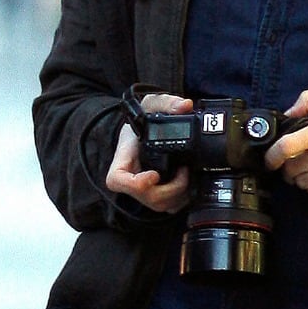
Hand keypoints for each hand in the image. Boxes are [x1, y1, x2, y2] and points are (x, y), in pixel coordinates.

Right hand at [105, 92, 191, 213]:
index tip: (153, 175)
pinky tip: (190, 182)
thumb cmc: (143, 120)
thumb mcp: (151, 104)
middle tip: (184, 170)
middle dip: (171, 188)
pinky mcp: (157, 197)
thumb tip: (185, 106)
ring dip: (179, 193)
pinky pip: (170, 206)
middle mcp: (131, 180)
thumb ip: (167, 102)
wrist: (145, 131)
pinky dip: (183, 197)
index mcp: (122, 160)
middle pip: (146, 197)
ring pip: (160, 206)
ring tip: (187, 173)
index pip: (117, 180)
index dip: (135, 184)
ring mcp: (144, 192)